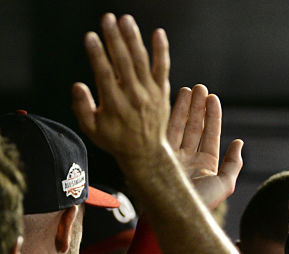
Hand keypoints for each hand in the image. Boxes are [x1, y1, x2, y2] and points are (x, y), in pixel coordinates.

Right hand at [72, 13, 169, 163]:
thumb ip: (82, 108)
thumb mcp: (92, 130)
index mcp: (114, 104)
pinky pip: (163, 68)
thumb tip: (77, 85)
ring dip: (134, 38)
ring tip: (125, 20)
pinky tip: (158, 33)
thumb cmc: (116, 140)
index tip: (90, 36)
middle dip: (114, 38)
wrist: (146, 153)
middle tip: (107, 18)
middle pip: (123, 62)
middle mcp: (134, 96)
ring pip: (142, 61)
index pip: (104, 74)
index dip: (97, 54)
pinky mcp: (162, 92)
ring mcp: (150, 93)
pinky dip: (161, 50)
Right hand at [166, 85, 242, 209]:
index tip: (213, 98)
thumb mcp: (224, 184)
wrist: (173, 215)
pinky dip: (166, 117)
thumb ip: (233, 164)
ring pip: (178, 127)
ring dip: (183, 108)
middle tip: (199, 88)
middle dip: (197, 107)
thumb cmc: (199, 204)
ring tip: (187, 89)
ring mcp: (172, 157)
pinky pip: (162, 133)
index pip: (210, 135)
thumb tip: (239, 142)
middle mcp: (188, 159)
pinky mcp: (157, 156)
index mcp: (205, 164)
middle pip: (194, 127)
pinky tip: (168, 102)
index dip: (212, 116)